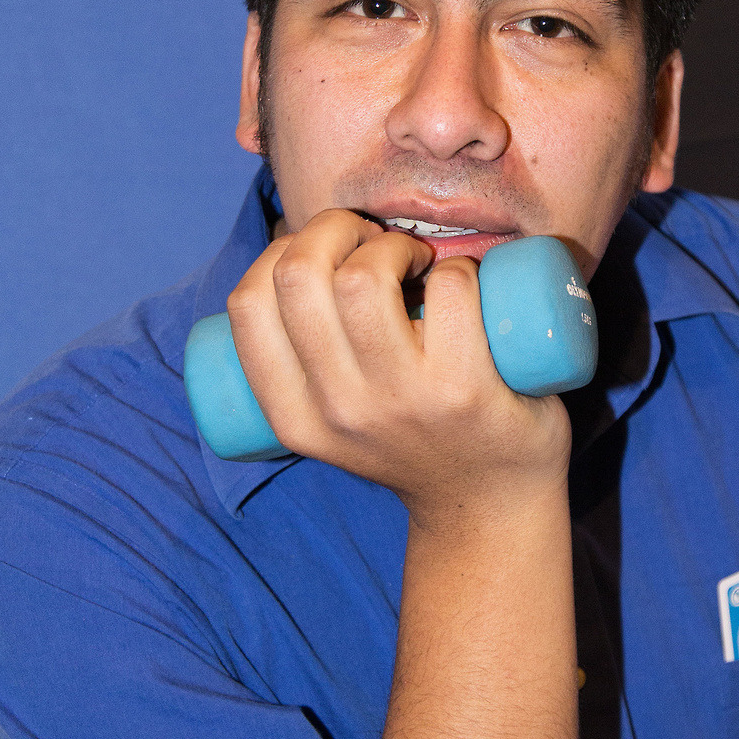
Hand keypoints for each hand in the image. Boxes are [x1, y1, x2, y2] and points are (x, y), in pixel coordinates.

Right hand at [226, 210, 569, 525]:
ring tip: (415, 263)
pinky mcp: (466, 388)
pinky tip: (462, 284)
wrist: (489, 508)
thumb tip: (294, 253)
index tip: (322, 256)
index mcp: (295, 417)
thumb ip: (302, 366)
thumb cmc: (412, 442)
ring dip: (392, 245)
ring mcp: (403, 401)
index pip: (249, 304)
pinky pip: (450, 288)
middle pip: (300, 275)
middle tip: (372, 245)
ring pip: (365, 277)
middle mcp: (340, 411)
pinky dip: (458, 267)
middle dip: (334, 230)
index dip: (281, 252)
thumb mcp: (333, 424)